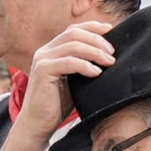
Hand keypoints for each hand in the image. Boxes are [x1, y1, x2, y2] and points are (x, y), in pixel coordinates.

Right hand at [17, 22, 115, 137]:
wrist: (38, 124)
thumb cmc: (57, 105)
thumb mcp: (74, 80)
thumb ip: (84, 65)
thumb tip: (108, 56)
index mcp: (52, 50)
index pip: (73, 30)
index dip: (92, 27)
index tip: (110, 29)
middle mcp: (45, 51)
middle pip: (74, 33)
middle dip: (97, 40)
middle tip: (112, 53)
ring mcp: (42, 59)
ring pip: (73, 45)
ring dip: (94, 51)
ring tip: (108, 62)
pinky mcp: (43, 70)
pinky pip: (69, 62)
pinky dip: (85, 65)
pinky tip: (96, 73)